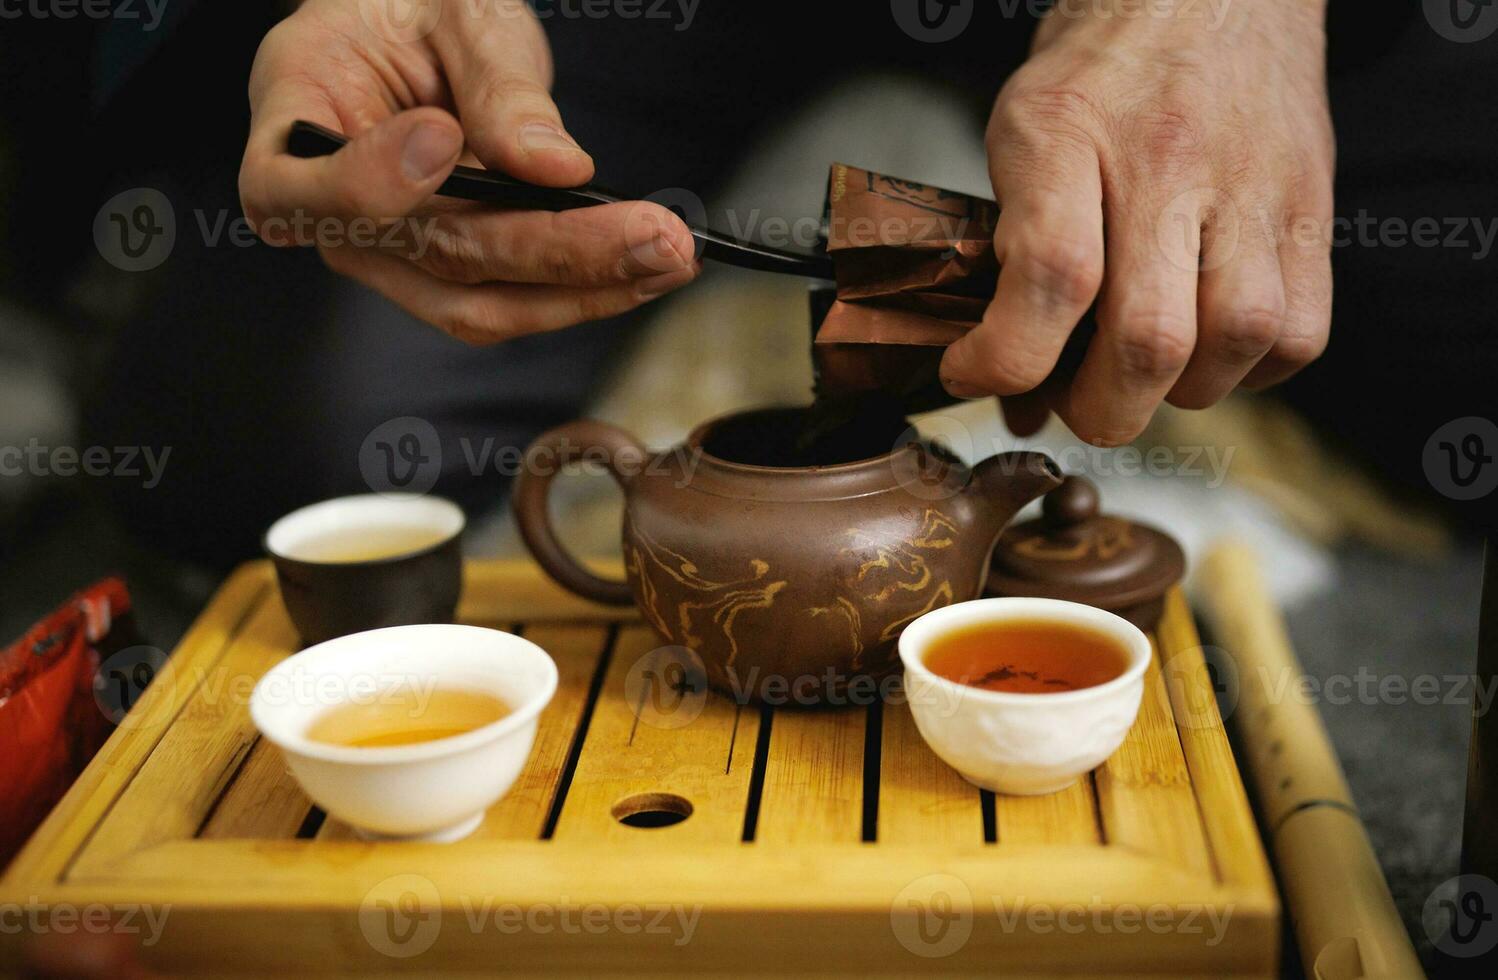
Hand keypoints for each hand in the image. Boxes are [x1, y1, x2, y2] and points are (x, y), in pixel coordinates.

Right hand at [239, 0, 699, 344]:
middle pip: (431, 255)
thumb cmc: (415, 9)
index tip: (443, 139)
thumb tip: (552, 166)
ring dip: (584, 290)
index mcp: (296, 119)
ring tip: (670, 257)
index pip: (295, 187)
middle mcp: (333, 210)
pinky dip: (586, 290)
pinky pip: (511, 301)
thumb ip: (494, 86)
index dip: (368, 182)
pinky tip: (648, 264)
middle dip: (553, 251)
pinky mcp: (447, 275)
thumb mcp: (456, 11)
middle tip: (652, 234)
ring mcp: (390, 255)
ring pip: (479, 304)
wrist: (420, 31)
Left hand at [942, 0, 1334, 443]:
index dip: (1005, 357)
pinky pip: (1297, 334)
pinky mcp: (1312, 207)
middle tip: (1073, 399)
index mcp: (1069, 135)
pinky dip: (1250, 368)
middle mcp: (1168, 162)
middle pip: (1149, 338)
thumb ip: (1008, 257)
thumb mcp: (1020, 136)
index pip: (1049, 276)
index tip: (975, 372)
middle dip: (1099, 407)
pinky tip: (1210, 345)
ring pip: (1233, 344)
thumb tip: (1015, 394)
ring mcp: (1252, 186)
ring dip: (1178, 390)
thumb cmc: (1102, 75)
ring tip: (1144, 366)